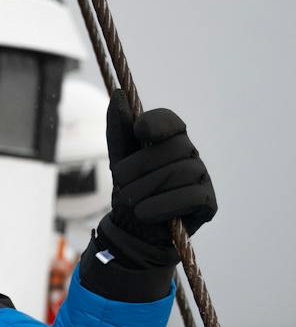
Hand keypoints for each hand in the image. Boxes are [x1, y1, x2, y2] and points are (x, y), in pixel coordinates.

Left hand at [106, 89, 216, 246]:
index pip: (170, 122)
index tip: (138, 131)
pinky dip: (161, 205)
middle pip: (172, 149)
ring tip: (129, 204)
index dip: (156, 123)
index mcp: (172, 142)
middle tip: (118, 185)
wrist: (133, 231)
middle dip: (138, 168)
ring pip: (179, 173)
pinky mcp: (208, 203)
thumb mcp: (119, 162)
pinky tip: (143, 213)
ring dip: (145, 190)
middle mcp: (191, 155)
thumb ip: (119, 131)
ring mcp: (202, 178)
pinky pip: (189, 197)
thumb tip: (118, 95)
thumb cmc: (130, 191)